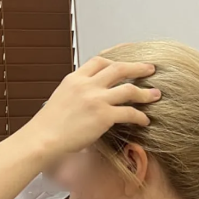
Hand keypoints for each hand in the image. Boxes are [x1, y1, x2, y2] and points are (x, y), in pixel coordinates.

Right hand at [20, 56, 159, 157]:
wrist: (43, 138)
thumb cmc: (48, 126)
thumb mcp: (61, 98)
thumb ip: (77, 93)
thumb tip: (88, 98)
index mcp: (75, 79)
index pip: (99, 61)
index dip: (116, 59)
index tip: (126, 61)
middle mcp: (87, 85)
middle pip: (119, 68)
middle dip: (137, 68)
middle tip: (150, 69)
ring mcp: (96, 99)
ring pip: (128, 89)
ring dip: (145, 92)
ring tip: (156, 94)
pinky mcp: (103, 116)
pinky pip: (128, 113)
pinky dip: (139, 116)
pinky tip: (144, 120)